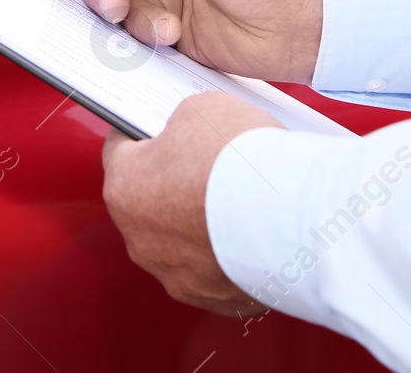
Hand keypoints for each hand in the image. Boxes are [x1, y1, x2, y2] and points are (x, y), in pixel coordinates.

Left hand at [102, 92, 279, 315]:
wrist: (291, 217)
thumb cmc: (238, 161)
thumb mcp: (200, 111)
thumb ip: (182, 123)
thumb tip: (188, 135)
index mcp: (124, 188)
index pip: (120, 150)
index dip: (141, 134)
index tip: (157, 127)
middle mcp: (141, 240)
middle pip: (151, 201)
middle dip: (174, 182)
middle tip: (206, 163)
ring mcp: (177, 275)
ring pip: (183, 243)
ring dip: (201, 224)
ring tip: (238, 199)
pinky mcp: (215, 300)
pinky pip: (216, 271)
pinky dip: (231, 254)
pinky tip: (254, 232)